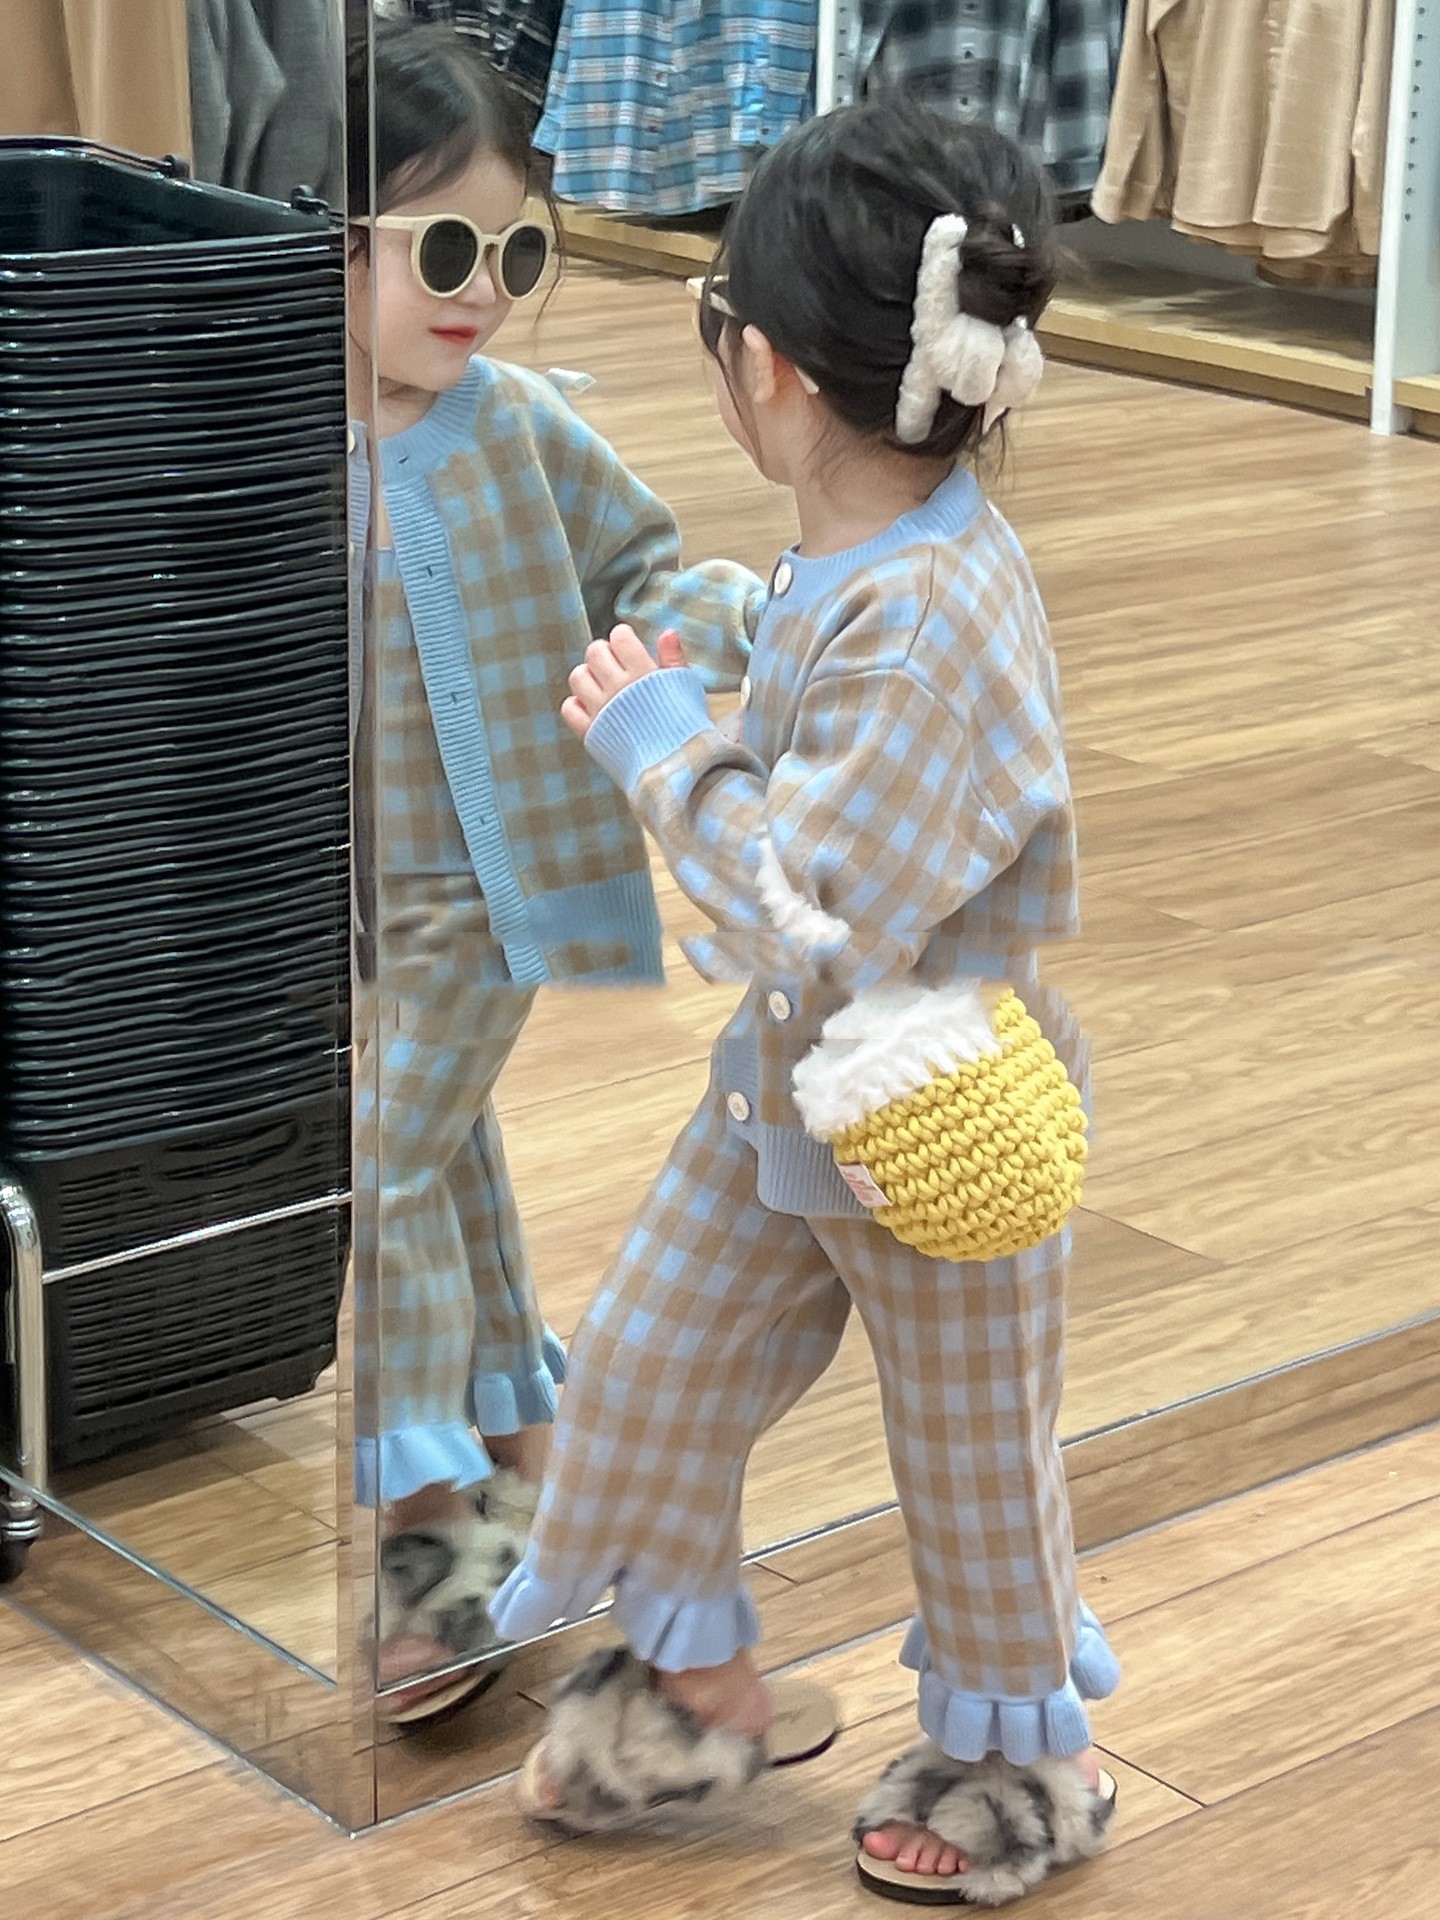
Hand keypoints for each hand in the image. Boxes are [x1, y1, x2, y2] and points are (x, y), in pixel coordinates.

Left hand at [563, 625, 685, 738]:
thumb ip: (674, 659)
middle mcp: (619, 689)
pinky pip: (569, 708)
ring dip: (588, 675)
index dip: (623, 638)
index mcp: (644, 675)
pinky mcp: (591, 732)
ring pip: (577, 676)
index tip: (629, 648)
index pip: (620, 638)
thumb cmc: (687, 730)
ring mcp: (602, 711)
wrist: (675, 771)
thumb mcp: (686, 689)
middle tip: (615, 665)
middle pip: (595, 652)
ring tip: (602, 684)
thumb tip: (667, 632)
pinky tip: (592, 707)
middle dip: (604, 653)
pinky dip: (577, 704)